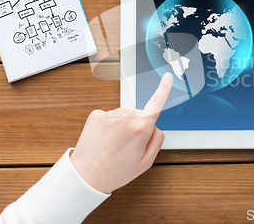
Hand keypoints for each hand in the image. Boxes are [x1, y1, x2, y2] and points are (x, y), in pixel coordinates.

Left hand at [70, 73, 172, 193]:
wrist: (86, 177)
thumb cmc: (116, 171)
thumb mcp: (146, 162)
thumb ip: (157, 140)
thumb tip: (155, 125)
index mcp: (141, 129)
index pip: (156, 103)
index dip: (164, 89)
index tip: (167, 77)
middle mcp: (126, 118)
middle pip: (139, 114)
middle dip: (138, 125)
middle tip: (127, 146)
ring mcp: (110, 115)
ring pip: (124, 114)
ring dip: (122, 125)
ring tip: (114, 144)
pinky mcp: (96, 114)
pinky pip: (110, 115)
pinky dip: (109, 125)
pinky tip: (104, 139)